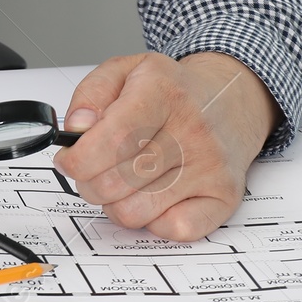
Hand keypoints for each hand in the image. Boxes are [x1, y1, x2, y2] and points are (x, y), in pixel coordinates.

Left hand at [53, 52, 281, 240]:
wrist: (232, 98)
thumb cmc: (172, 92)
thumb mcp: (125, 72)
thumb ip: (91, 94)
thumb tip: (77, 127)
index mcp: (164, 93)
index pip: (110, 141)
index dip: (76, 160)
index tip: (69, 159)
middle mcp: (193, 129)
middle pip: (112, 184)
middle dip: (89, 183)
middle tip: (97, 170)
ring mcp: (211, 165)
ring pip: (133, 213)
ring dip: (117, 203)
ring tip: (127, 180)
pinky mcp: (224, 195)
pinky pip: (173, 230)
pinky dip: (155, 221)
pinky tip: (156, 196)